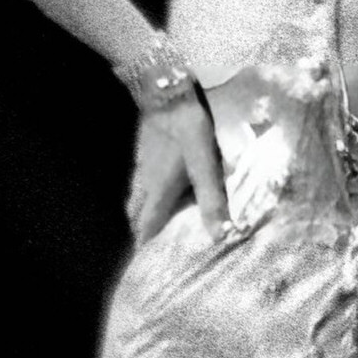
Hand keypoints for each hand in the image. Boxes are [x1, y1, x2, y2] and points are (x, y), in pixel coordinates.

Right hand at [127, 88, 231, 242]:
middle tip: (159, 247)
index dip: (147, 250)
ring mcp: (140, 168)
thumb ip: (212, 200)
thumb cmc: (188, 130)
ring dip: (146, 214)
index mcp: (156, 194)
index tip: (152, 265)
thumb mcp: (206, 165)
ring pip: (137, 200)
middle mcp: (143, 185)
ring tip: (163, 223)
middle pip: (136, 219)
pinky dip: (149, 195)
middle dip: (145, 235)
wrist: (166, 92)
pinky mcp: (143, 153)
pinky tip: (164, 188)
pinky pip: (141, 183)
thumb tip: (220, 236)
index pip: (144, 232)